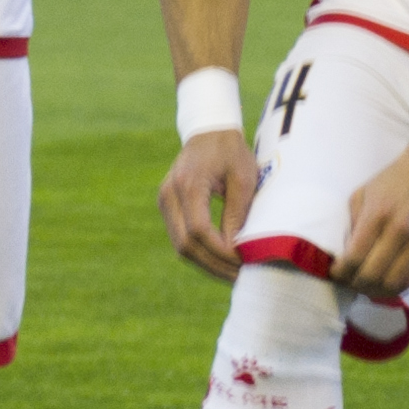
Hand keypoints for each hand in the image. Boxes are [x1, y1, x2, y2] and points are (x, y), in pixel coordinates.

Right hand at [157, 128, 257, 281]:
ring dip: (207, 264)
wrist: (208, 131)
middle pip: (186, 244)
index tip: (243, 262)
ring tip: (233, 273)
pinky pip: (181, 239)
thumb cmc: (230, 152)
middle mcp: (169, 195)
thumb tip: (237, 250)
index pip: (199, 230)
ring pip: (181, 247)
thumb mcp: (243, 178)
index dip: (220, 251)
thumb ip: (238, 213)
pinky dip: (201, 254)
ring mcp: (164, 202)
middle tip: (240, 276)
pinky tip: (221, 261)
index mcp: (188, 184)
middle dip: (214, 265)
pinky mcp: (167, 207)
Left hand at [333, 132, 408, 299]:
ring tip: (366, 286)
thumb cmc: (396, 178)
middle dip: (354, 284)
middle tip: (348, 281)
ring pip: (392, 283)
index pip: (354, 258)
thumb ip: (353, 222)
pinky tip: (385, 282)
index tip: (335, 272)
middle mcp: (399, 231)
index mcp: (377, 215)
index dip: (340, 272)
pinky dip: (395, 286)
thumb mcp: (365, 192)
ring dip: (375, 290)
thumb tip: (343, 252)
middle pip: (371, 276)